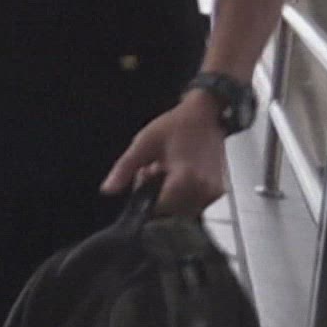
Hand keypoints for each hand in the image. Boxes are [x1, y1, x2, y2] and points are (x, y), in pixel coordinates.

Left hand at [101, 92, 228, 215]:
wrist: (204, 115)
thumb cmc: (175, 126)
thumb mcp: (143, 144)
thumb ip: (124, 169)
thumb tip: (108, 190)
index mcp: (186, 179)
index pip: (159, 208)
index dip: (146, 195)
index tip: (144, 176)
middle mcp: (204, 190)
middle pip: (171, 211)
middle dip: (158, 196)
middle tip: (154, 169)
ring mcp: (213, 192)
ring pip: (182, 210)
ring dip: (170, 197)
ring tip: (167, 170)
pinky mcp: (218, 192)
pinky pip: (194, 204)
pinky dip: (183, 194)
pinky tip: (178, 174)